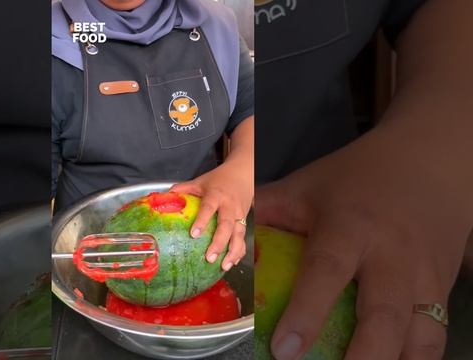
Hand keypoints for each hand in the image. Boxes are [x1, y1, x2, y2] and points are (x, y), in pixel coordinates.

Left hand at [171, 159, 252, 270]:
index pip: (208, 208)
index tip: (194, 234)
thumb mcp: (200, 181)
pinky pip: (244, 239)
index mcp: (216, 195)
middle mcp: (229, 206)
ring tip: (224, 266)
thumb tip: (165, 197)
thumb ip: (183, 189)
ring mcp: (239, 215)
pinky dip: (240, 252)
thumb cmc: (218, 180)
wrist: (242, 175)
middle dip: (219, 242)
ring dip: (233, 251)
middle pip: (226, 225)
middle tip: (210, 257)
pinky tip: (233, 263)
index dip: (202, 221)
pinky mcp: (245, 222)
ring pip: (239, 235)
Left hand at [255, 130, 470, 359]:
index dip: (306, 312)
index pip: (327, 271)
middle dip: (363, 356)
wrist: (428, 162)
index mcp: (349, 226)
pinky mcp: (444, 289)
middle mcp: (391, 255)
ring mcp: (425, 276)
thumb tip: (229, 236)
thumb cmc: (356, 177)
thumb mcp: (307, 185)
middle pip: (384, 315)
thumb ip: (268, 210)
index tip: (284, 350)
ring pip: (422, 336)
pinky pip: (437, 336)